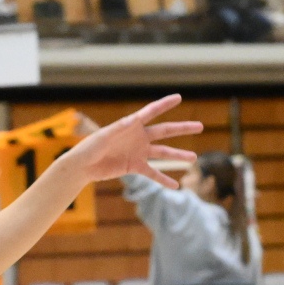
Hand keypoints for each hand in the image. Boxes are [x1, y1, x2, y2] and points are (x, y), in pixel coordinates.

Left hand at [55, 95, 202, 188]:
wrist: (83, 166)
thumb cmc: (90, 147)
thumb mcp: (103, 136)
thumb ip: (118, 129)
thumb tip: (132, 121)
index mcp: (131, 125)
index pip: (151, 112)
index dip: (165, 104)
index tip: (179, 97)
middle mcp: (139, 137)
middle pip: (165, 131)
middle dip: (182, 129)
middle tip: (200, 126)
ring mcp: (139, 152)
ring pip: (163, 153)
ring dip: (178, 155)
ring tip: (194, 158)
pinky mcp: (135, 167)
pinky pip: (153, 173)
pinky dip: (164, 180)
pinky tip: (176, 186)